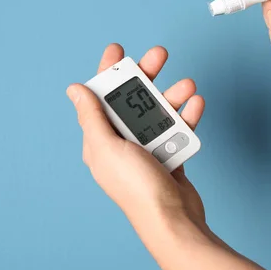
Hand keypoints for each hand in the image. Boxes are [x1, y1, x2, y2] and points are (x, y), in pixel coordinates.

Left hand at [66, 43, 206, 240]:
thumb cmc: (137, 188)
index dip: (108, 71)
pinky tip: (195, 105)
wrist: (172, 220)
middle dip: (147, 76)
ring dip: (174, 96)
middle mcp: (123, 142)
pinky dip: (188, 116)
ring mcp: (147, 149)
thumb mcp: (109, 147)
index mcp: (101, 140)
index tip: (117, 49)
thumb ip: (93, 117)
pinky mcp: (170, 154)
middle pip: (134, 100)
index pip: (101, 98)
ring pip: (160, 112)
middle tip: (159, 55)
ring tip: (187, 86)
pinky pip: (178, 129)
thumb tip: (75, 89)